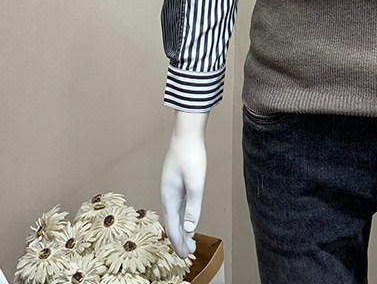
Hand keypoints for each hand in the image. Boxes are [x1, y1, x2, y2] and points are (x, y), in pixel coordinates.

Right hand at [161, 110, 208, 257]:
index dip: (179, 242)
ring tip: (189, 240)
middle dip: (180, 239)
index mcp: (169, 196)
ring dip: (181, 228)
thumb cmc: (191, 155)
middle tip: (189, 254)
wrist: (187, 133)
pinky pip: (177, 205)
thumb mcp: (196, 182)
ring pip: (174, 214)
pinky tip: (187, 218)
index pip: (173, 226)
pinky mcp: (176, 181)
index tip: (186, 255)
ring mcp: (171, 187)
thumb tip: (189, 228)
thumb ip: (193, 206)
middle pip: (172, 222)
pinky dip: (181, 216)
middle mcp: (167, 194)